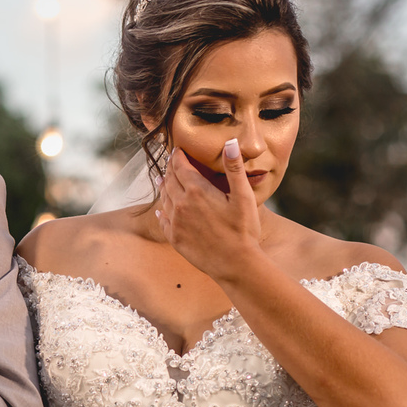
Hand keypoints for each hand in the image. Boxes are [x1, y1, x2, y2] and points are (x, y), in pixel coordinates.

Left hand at [155, 139, 261, 277]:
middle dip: (170, 169)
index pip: (180, 167)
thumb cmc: (243, 229)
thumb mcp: (244, 196)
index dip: (178, 156)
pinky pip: (163, 219)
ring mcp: (175, 221)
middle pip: (169, 180)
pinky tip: (162, 209)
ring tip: (162, 180)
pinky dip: (162, 210)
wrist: (235, 264)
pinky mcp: (174, 237)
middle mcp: (181, 204)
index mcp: (197, 191)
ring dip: (163, 187)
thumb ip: (234, 168)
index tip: (177, 150)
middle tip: (170, 163)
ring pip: (164, 198)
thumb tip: (229, 142)